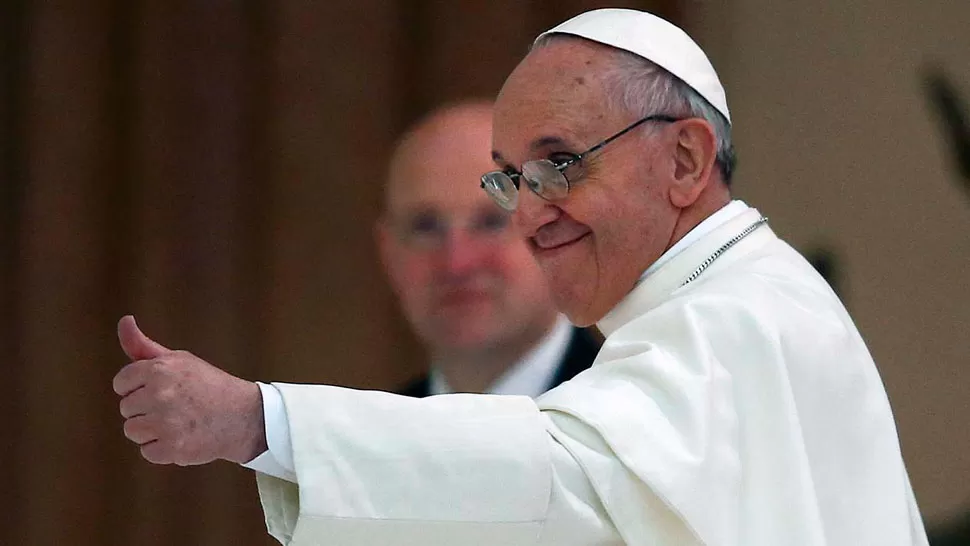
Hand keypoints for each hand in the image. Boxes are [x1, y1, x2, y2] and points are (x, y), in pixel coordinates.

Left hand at [113, 315, 266, 464]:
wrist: (243, 416)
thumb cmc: (208, 385)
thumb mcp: (179, 360)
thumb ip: (143, 346)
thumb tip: (124, 321)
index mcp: (159, 369)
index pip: (121, 383)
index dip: (139, 387)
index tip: (161, 389)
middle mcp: (159, 394)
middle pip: (126, 408)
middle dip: (145, 409)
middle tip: (175, 406)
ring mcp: (165, 423)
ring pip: (132, 431)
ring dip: (151, 430)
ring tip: (177, 422)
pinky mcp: (172, 447)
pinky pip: (147, 451)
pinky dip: (162, 449)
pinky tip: (182, 437)